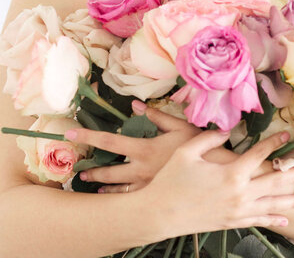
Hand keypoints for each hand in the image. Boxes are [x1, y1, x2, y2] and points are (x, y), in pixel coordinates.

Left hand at [65, 103, 236, 191]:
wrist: (214, 174)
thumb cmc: (198, 147)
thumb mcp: (179, 126)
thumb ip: (156, 116)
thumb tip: (136, 104)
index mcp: (144, 149)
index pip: (110, 141)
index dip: (88, 136)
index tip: (70, 133)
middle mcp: (140, 170)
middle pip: (108, 171)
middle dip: (91, 171)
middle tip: (77, 172)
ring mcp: (146, 186)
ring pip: (117, 189)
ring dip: (103, 186)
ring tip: (91, 186)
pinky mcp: (154, 197)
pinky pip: (132, 199)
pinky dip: (120, 197)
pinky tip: (114, 199)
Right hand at [146, 129, 293, 236]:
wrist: (160, 214)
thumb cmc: (171, 180)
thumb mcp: (187, 151)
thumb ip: (208, 137)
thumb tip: (226, 129)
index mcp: (230, 173)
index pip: (258, 155)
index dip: (274, 143)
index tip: (287, 135)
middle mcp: (239, 194)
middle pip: (274, 182)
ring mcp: (237, 211)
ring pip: (272, 205)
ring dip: (292, 200)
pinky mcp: (231, 222)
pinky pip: (258, 220)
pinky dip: (274, 219)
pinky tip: (286, 219)